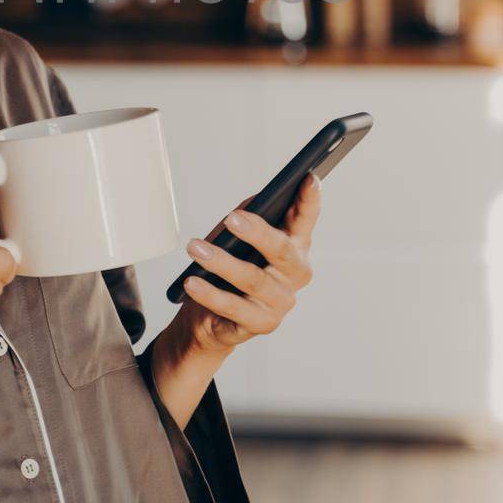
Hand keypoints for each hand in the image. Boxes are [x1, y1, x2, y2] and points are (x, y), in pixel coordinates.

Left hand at [173, 173, 321, 356]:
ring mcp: (281, 301)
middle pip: (281, 250)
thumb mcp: (236, 238)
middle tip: (231, 218)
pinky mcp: (263, 324)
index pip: (305, 220)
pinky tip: (192, 281)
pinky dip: (210, 293)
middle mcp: (295, 274)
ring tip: (195, 248)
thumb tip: (248, 207)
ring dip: (221, 262)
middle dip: (257, 232)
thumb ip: (247, 217)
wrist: (209, 318)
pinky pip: (234, 307)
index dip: (310, 200)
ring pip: (253, 279)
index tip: (310, 177)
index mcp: (295, 246)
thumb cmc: (227, 268)